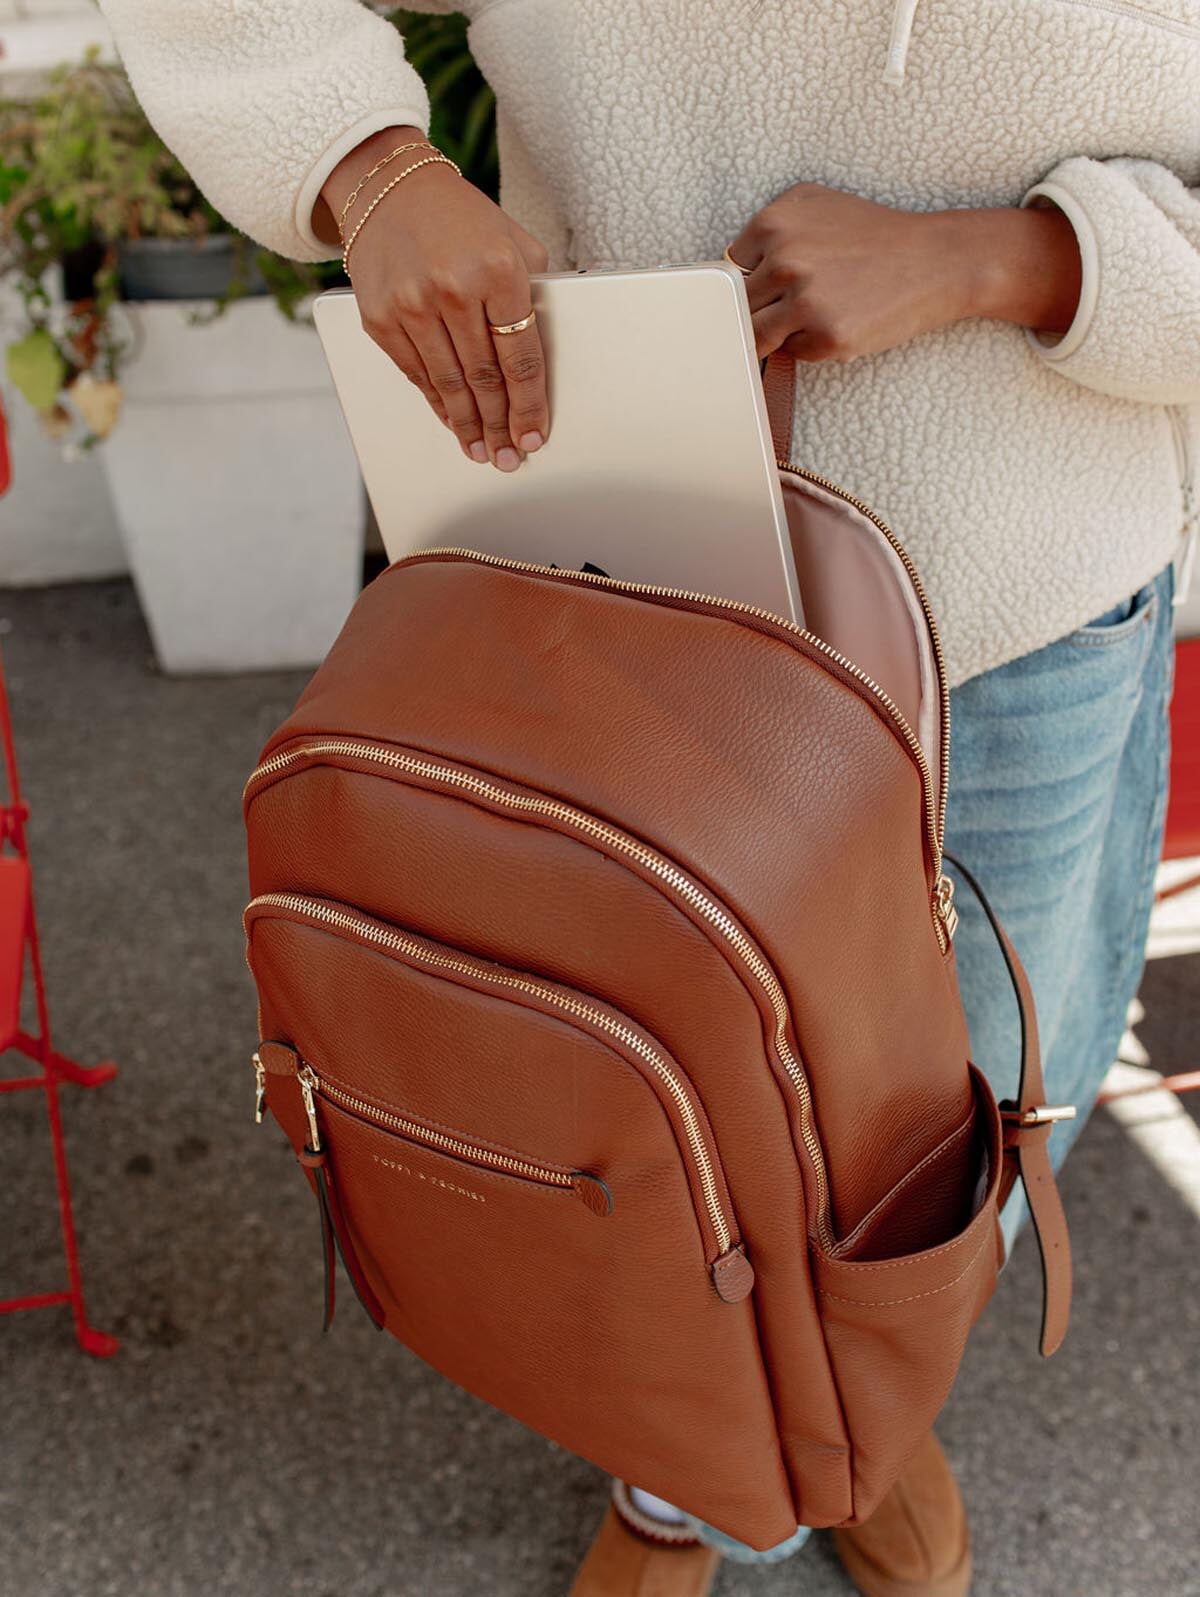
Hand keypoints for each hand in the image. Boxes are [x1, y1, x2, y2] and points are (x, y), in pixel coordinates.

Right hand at [319, 126, 549, 470]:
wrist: (387, 184)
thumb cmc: (459, 217)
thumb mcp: (512, 239)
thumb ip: (533, 291)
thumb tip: (545, 352)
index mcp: (497, 269)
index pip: (520, 357)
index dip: (529, 404)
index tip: (534, 434)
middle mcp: (452, 289)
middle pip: (484, 379)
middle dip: (500, 425)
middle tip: (510, 456)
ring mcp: (412, 305)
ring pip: (448, 384)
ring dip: (469, 425)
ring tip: (483, 450)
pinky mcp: (381, 317)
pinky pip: (416, 374)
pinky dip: (437, 403)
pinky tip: (452, 421)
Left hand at [728, 181, 1081, 364]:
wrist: (934, 260)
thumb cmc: (871, 237)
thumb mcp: (813, 207)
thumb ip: (767, 233)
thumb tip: (726, 275)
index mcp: (774, 223)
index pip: (728, 272)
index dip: (747, 285)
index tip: (764, 291)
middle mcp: (785, 258)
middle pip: (740, 307)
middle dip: (763, 312)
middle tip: (797, 306)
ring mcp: (805, 300)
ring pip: (758, 336)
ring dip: (779, 334)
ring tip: (815, 313)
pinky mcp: (827, 335)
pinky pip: (793, 353)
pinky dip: (809, 347)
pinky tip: (840, 323)